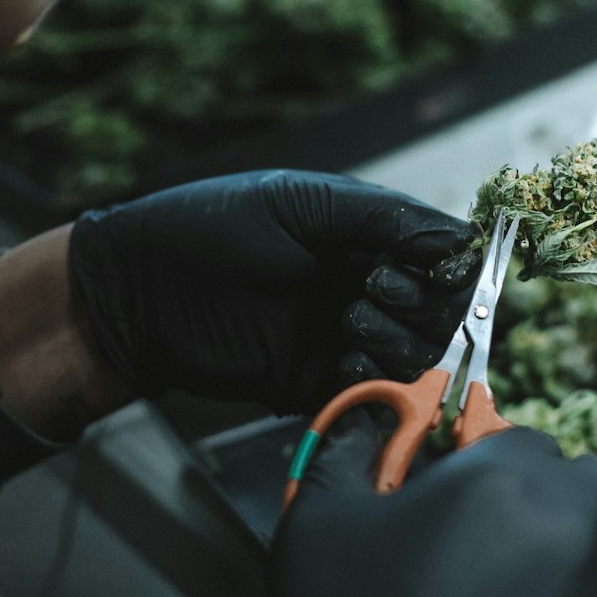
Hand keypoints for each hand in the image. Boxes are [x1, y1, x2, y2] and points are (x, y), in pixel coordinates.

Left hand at [68, 169, 478, 413]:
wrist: (138, 291)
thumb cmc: (210, 227)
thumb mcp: (302, 202)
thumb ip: (382, 217)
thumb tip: (459, 237)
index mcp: (362, 238)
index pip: (441, 258)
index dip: (452, 267)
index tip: (444, 270)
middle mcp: (361, 287)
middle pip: (438, 313)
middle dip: (422, 303)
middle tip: (371, 288)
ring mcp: (339, 338)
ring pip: (411, 357)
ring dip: (397, 342)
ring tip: (349, 319)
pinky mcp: (313, 383)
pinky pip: (368, 394)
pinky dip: (370, 382)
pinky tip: (344, 362)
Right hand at [266, 419, 596, 596]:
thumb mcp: (323, 513)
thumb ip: (351, 452)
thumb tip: (364, 430)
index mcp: (512, 475)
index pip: (528, 438)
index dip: (491, 458)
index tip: (462, 484)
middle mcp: (573, 529)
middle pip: (594, 486)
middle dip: (559, 496)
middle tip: (498, 528)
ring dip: (567, 559)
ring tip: (498, 594)